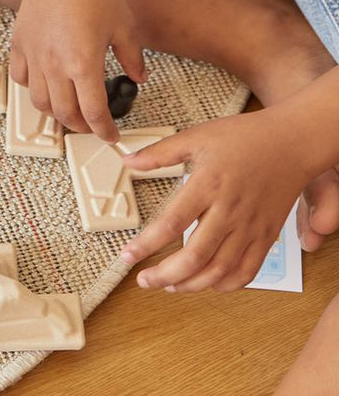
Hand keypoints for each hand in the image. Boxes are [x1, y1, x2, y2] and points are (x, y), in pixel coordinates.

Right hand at [9, 0, 143, 141]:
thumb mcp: (124, 27)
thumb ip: (133, 58)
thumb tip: (138, 77)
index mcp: (84, 64)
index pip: (94, 113)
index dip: (105, 130)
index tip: (112, 136)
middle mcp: (55, 66)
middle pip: (65, 114)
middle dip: (82, 127)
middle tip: (93, 125)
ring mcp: (34, 56)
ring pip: (39, 101)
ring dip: (56, 113)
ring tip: (69, 110)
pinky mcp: (20, 44)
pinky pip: (20, 77)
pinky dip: (32, 87)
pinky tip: (45, 83)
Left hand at [119, 109, 306, 292]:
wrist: (292, 143)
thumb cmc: (244, 137)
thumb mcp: (195, 136)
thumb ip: (159, 153)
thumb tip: (128, 161)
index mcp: (207, 185)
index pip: (172, 224)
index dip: (147, 244)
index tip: (128, 255)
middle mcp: (229, 211)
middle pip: (195, 257)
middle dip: (165, 275)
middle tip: (143, 280)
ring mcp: (250, 227)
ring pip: (220, 270)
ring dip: (192, 284)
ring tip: (169, 285)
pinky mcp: (267, 236)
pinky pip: (248, 271)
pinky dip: (226, 285)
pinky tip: (208, 284)